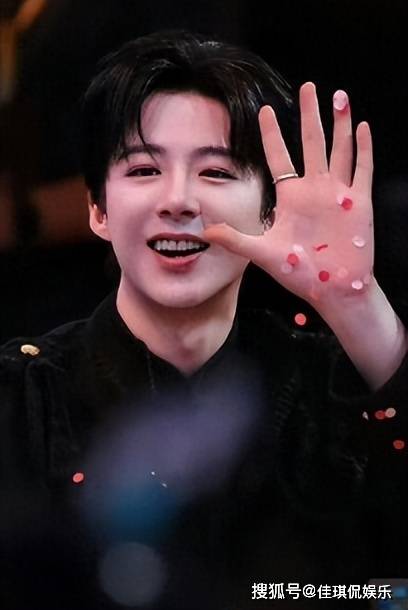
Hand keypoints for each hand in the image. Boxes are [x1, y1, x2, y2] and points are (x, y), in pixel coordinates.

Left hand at [203, 82, 373, 307]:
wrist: (331, 289)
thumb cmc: (299, 272)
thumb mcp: (263, 253)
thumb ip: (235, 239)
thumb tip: (204, 231)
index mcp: (291, 197)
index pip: (280, 157)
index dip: (272, 134)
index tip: (265, 110)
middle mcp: (314, 189)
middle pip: (312, 143)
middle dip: (310, 115)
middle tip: (308, 87)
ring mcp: (338, 194)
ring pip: (339, 150)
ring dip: (339, 124)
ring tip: (338, 96)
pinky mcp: (359, 203)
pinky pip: (362, 170)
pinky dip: (363, 148)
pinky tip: (362, 127)